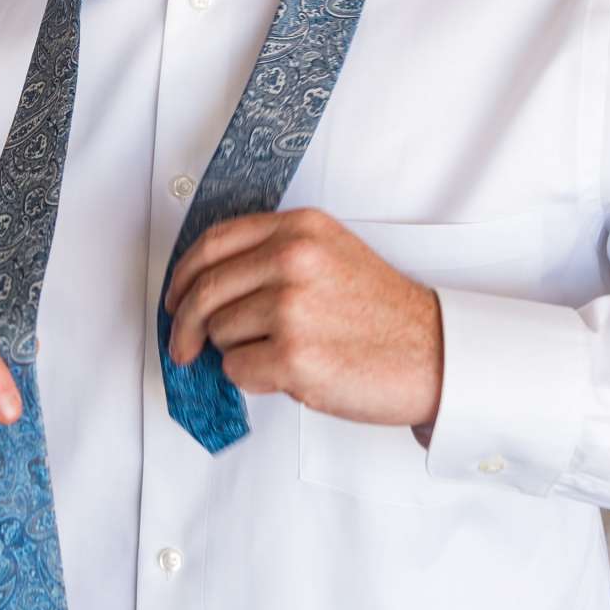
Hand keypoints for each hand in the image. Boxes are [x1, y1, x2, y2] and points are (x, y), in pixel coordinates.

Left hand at [164, 207, 444, 429]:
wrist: (435, 355)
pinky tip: (287, 374)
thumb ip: (274, 256)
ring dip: (236, 353)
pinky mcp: (295, 357)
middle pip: (205, 291)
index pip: (214, 244)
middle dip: (188, 325)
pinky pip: (237, 370)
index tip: (175, 298)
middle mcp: (293, 261)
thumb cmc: (385, 314)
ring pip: (219, 334)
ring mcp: (293, 308)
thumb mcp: (332, 255)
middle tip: (184, 347)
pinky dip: (252, 379)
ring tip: (280, 355)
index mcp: (300, 230)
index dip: (183, 275)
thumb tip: (208, 286)